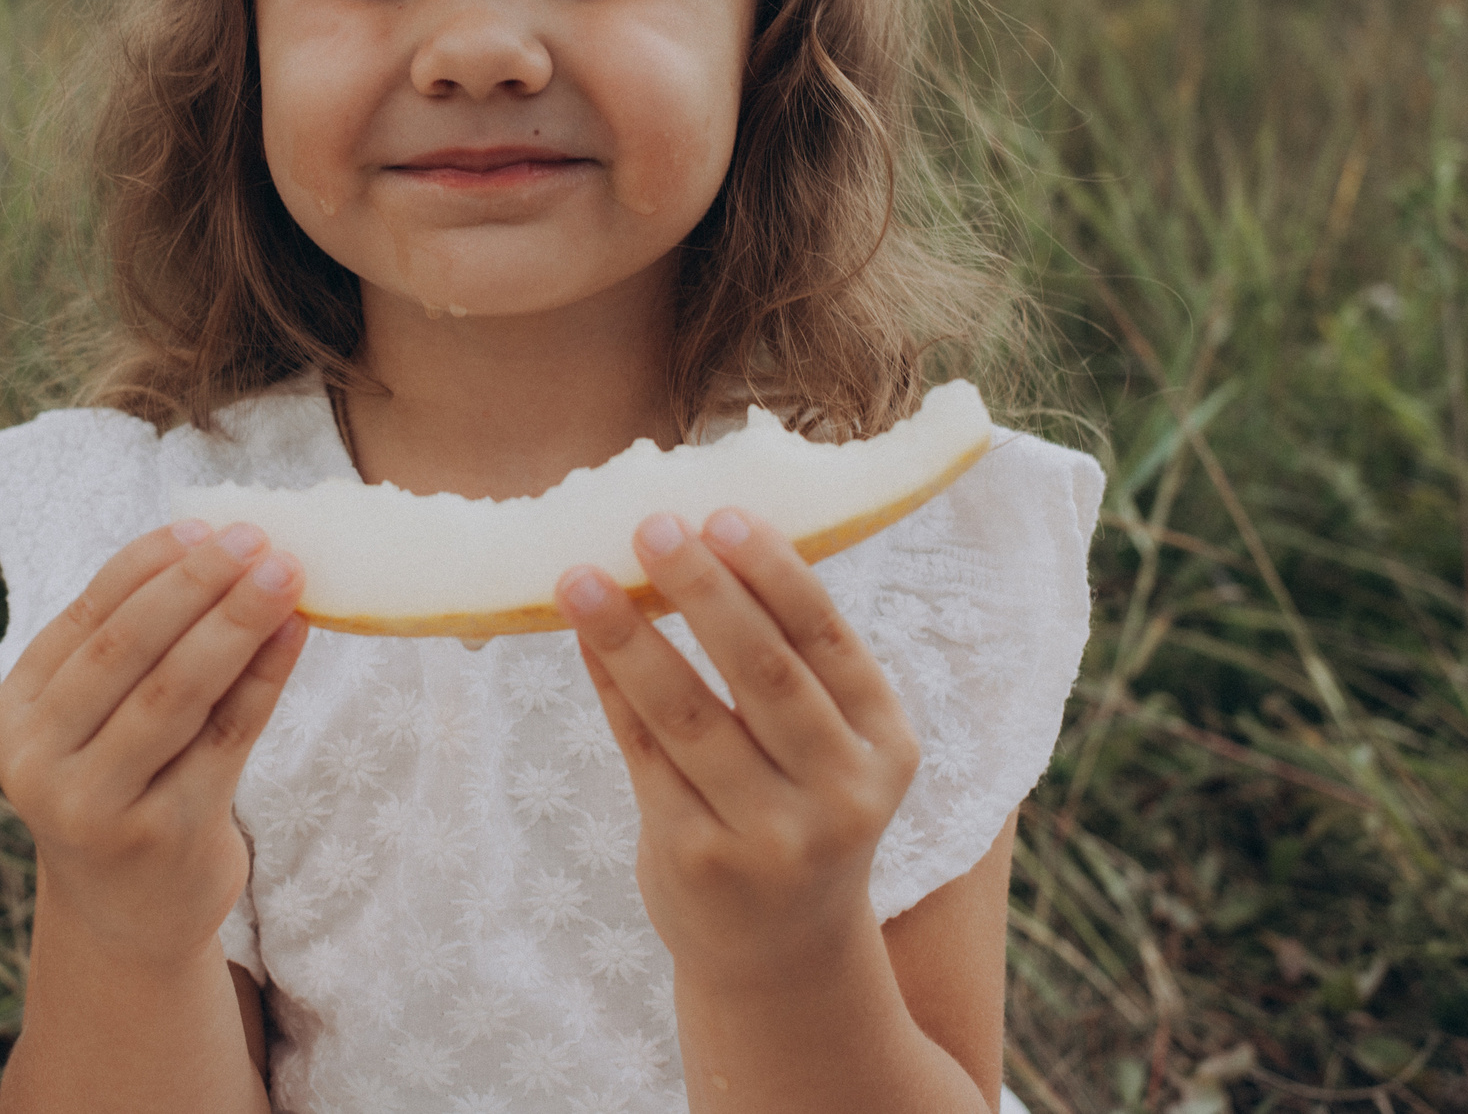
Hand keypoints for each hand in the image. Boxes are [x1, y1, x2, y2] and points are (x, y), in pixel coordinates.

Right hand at [0, 521, 307, 966]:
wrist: (125, 914)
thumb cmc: (118, 784)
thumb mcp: (96, 718)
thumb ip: (135, 646)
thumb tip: (216, 541)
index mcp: (13, 715)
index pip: (84, 619)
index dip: (147, 565)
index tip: (204, 521)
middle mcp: (40, 763)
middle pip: (127, 651)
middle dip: (195, 584)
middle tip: (253, 537)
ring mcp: (99, 806)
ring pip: (176, 692)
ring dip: (236, 622)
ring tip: (286, 575)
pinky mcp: (165, 836)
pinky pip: (225, 737)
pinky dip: (262, 677)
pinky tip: (293, 634)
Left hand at [554, 507, 919, 986]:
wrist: (782, 955)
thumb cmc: (799, 810)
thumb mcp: (831, 748)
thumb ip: (789, 665)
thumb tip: (702, 541)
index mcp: (887, 745)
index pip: (828, 641)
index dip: (775, 573)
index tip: (722, 513)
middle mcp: (841, 795)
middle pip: (763, 673)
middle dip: (702, 592)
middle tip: (650, 525)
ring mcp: (771, 837)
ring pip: (689, 715)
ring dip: (629, 637)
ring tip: (579, 577)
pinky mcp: (699, 861)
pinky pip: (643, 756)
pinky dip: (610, 690)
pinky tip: (583, 639)